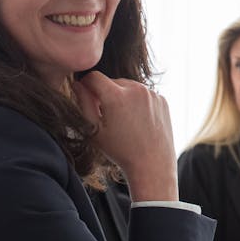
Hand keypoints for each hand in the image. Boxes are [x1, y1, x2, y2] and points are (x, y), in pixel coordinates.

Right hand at [73, 72, 175, 200]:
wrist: (152, 164)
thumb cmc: (120, 151)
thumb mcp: (94, 130)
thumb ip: (83, 103)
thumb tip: (77, 84)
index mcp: (117, 96)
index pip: (94, 76)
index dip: (86, 84)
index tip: (86, 96)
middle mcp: (136, 90)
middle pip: (112, 81)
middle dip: (105, 93)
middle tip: (106, 115)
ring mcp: (151, 94)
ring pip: (128, 86)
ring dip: (122, 96)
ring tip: (122, 120)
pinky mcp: (162, 99)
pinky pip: (143, 94)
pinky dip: (137, 102)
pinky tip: (137, 121)